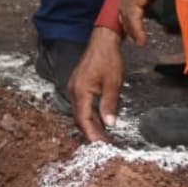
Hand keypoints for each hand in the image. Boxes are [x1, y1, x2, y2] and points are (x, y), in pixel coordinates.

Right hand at [68, 26, 123, 143]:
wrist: (103, 41)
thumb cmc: (108, 58)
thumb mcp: (113, 83)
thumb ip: (109, 104)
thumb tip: (110, 123)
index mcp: (80, 90)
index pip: (83, 119)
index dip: (92, 134)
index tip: (101, 145)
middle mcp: (73, 90)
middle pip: (80, 118)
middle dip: (91, 133)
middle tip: (104, 145)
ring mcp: (74, 88)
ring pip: (81, 113)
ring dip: (91, 125)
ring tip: (103, 137)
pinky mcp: (78, 86)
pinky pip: (82, 105)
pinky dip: (90, 115)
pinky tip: (100, 121)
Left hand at [119, 0, 180, 45]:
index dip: (130, 9)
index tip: (133, 19)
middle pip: (124, 6)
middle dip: (128, 22)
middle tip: (132, 34)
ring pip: (127, 14)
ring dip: (132, 29)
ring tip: (138, 40)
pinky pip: (134, 17)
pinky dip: (137, 30)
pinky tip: (141, 39)